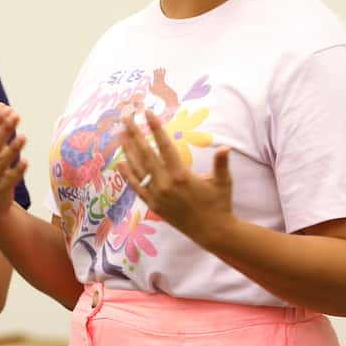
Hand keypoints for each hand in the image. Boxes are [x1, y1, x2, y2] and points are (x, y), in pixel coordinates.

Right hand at [0, 103, 27, 225]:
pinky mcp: (0, 190)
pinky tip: (25, 161)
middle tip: (16, 116)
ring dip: (12, 149)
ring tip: (23, 137)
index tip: (9, 110)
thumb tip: (1, 105)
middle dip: (4, 129)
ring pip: (1, 162)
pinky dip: (17, 171)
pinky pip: (9, 180)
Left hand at [118, 110, 233, 245]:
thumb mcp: (224, 182)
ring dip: (128, 150)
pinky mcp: (153, 205)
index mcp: (181, 175)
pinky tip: (119, 162)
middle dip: (135, 134)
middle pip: (146, 154)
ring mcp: (157, 195)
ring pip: (138, 168)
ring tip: (121, 135)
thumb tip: (225, 146)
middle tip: (126, 118)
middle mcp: (165, 184)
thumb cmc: (220, 204)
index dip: (155, 128)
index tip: (147, 113)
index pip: (165, 145)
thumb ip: (221, 163)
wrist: (213, 232)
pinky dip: (127, 175)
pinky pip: (136, 187)